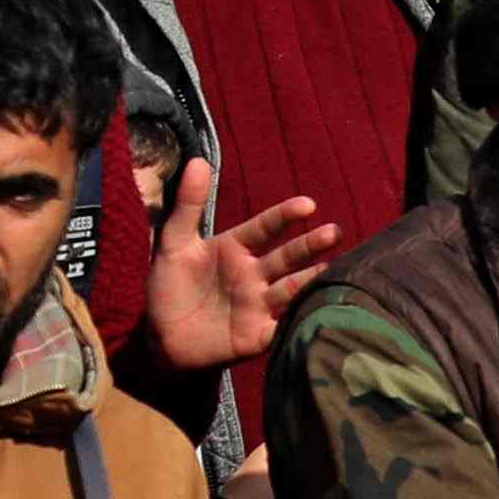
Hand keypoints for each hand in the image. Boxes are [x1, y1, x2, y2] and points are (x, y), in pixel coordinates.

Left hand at [138, 157, 337, 376]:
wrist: (160, 338)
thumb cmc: (168, 286)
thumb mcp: (173, 243)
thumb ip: (187, 204)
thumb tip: (197, 160)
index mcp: (235, 248)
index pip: (265, 228)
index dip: (285, 216)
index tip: (308, 204)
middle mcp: (254, 273)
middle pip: (287, 256)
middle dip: (310, 245)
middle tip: (335, 232)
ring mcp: (259, 304)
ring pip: (292, 288)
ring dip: (314, 278)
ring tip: (338, 268)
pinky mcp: (259, 334)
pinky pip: (285, 325)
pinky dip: (302, 318)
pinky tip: (320, 311)